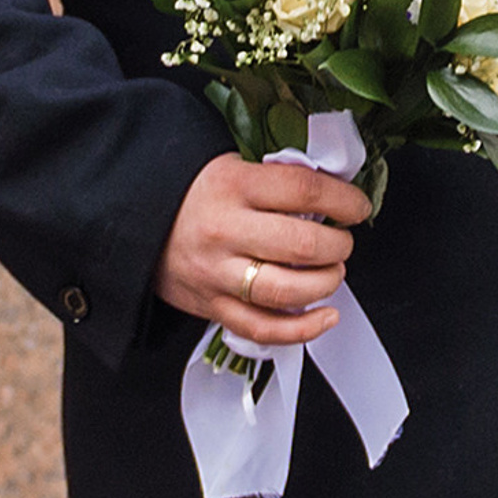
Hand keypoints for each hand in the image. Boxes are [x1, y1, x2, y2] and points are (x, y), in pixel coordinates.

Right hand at [154, 153, 372, 345]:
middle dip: (338, 245)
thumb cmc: (198, 193)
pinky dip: (301, 329)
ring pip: (285, 290)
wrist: (138, 221)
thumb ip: (280, 181)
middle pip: (301, 245)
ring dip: (325, 283)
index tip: (358, 207)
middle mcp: (226, 231)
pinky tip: (326, 316)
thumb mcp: (235, 168)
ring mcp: (217, 273)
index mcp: (235, 186)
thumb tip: (336, 195)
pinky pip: (262, 328)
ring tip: (333, 271)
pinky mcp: (212, 307)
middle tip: (343, 241)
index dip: (343, 200)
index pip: (304, 191)